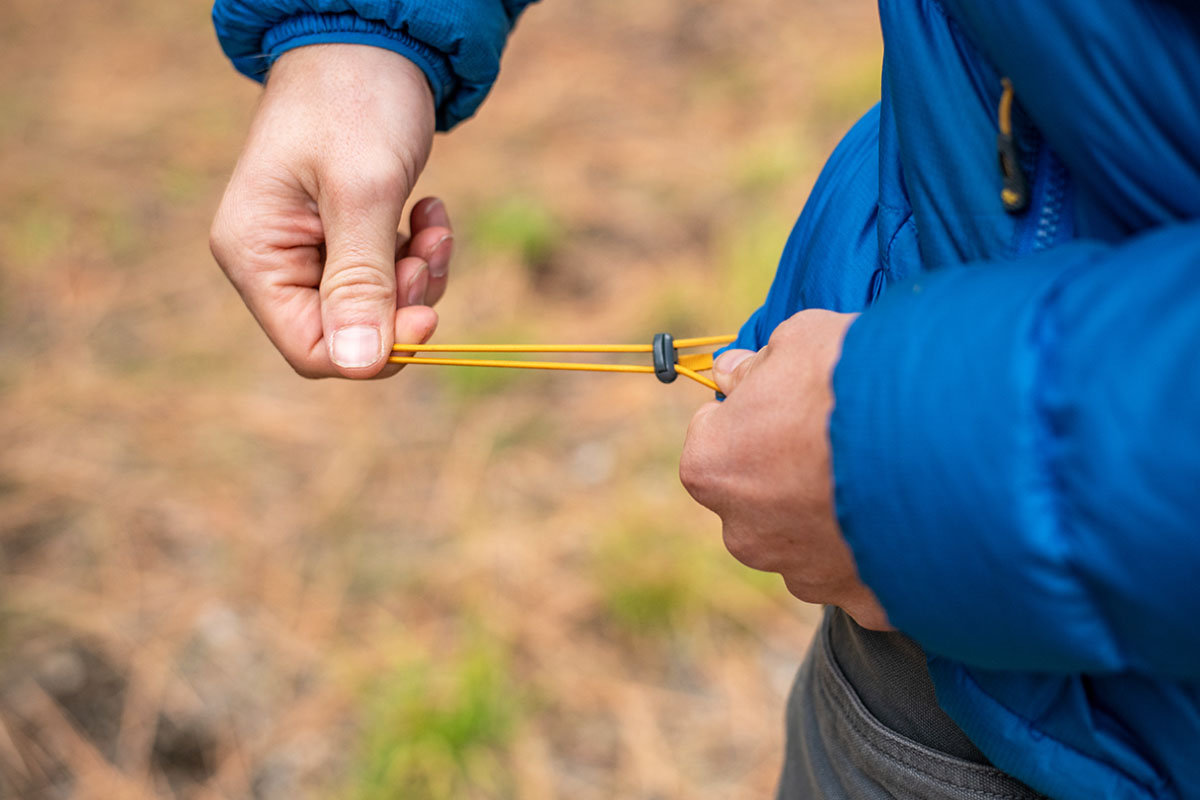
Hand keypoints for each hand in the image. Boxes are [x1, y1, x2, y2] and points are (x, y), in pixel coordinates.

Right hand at [210, 44, 452, 377]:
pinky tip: (428, 212)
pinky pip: (388, 276)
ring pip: (377, 308)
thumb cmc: (356, 100)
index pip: (312, 349)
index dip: (375, 349)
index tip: (429, 317)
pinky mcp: (342, 236)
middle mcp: (273, 260)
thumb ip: (361, 280)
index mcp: (256, 253)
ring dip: (419, 275)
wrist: (371, 39)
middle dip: (404, 304)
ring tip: (433, 222)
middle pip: (350, 332)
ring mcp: (308, 249)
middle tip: (428, 253)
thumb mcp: (363, 191)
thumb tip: (358, 364)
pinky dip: (418, 254)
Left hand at [680, 310, 891, 629]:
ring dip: (834, 513)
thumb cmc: (858, 382)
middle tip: (844, 435)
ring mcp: (801, 573)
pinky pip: (864, 575)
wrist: (948, 442)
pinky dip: (882, 552)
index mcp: (711, 466)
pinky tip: (911, 517)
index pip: (714, 435)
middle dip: (790, 468)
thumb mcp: (799, 340)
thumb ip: (756, 363)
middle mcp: (744, 532)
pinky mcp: (859, 602)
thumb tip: (731, 370)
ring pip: (808, 539)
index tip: (792, 399)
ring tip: (885, 472)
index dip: (755, 410)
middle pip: (759, 495)